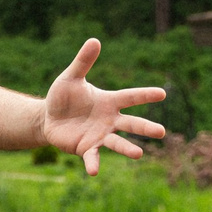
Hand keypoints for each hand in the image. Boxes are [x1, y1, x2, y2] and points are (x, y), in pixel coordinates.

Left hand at [38, 39, 168, 175]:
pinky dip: (94, 164)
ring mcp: (100, 135)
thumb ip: (83, 61)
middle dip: (146, 128)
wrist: (48, 117)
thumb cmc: (63, 97)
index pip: (131, 97)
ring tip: (139, 154)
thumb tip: (94, 40)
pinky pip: (93, 157)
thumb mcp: (70, 77)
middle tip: (162, 132)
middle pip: (131, 124)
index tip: (162, 93)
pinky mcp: (86, 148)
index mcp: (109, 101)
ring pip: (118, 143)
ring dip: (128, 149)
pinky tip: (94, 171)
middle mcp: (110, 120)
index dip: (145, 95)